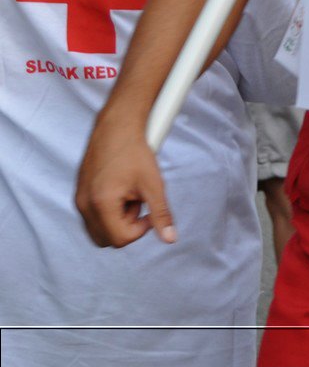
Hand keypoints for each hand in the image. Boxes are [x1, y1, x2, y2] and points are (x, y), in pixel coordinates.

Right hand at [75, 115, 176, 247]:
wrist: (116, 127)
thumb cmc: (135, 152)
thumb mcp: (153, 185)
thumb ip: (161, 214)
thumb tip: (171, 239)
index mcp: (100, 204)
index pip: (121, 239)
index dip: (140, 229)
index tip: (148, 208)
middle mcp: (84, 205)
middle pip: (107, 239)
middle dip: (127, 226)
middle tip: (138, 201)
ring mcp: (79, 200)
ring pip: (99, 229)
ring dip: (118, 219)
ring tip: (129, 194)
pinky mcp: (79, 194)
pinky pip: (93, 216)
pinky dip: (109, 211)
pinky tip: (121, 190)